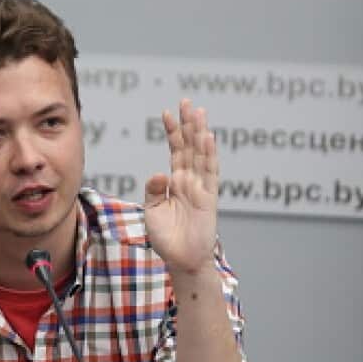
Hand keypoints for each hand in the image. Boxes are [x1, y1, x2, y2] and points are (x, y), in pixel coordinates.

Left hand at [144, 99, 218, 274]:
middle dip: (188, 124)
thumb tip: (160, 173)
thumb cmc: (166, 237)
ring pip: (201, 155)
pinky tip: (208, 138)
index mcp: (175, 182)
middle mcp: (189, 180)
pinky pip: (210, 173)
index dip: (172, 132)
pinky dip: (209, 156)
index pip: (175, 151)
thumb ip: (154, 190)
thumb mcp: (152, 211)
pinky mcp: (209, 198)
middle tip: (186, 102)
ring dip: (200, 133)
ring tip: (198, 112)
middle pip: (189, 147)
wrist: (181, 260)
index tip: (167, 112)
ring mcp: (201, 187)